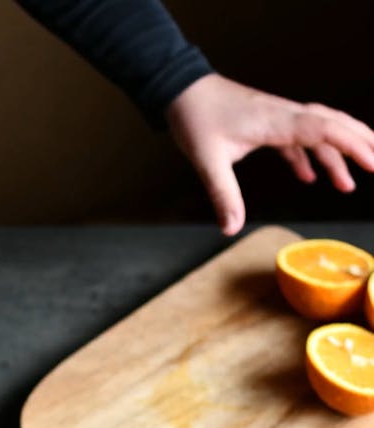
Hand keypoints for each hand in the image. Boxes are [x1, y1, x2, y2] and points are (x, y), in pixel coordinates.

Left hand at [165, 73, 373, 236]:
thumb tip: (230, 229)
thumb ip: (222, 195)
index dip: (351, 145)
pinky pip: (297, 139)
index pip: (324, 129)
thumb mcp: (207, 160)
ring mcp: (276, 118)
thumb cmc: (195, 118)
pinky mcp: (267, 124)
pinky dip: (308, 157)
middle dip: (358, 144)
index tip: (372, 161)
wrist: (180, 89)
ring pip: (317, 132)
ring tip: (347, 185)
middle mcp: (282, 115)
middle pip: (332, 124)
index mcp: (275, 122)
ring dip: (334, 156)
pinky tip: (309, 177)